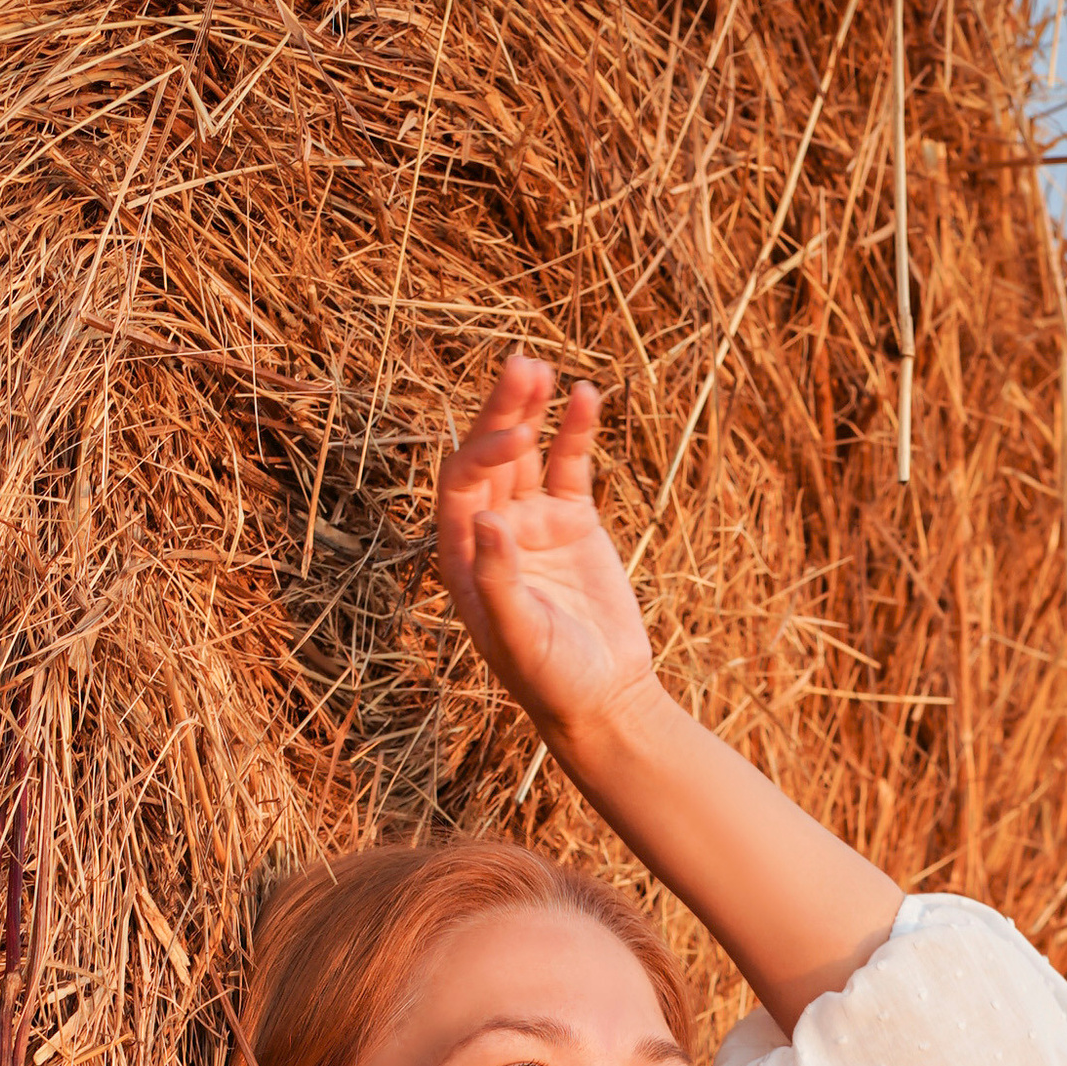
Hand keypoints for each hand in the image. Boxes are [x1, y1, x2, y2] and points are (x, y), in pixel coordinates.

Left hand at [434, 354, 656, 752]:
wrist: (604, 699)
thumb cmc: (552, 680)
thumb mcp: (519, 636)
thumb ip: (498, 579)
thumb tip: (486, 519)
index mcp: (464, 557)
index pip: (462, 484)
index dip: (484, 452)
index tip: (520, 437)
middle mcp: (493, 532)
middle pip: (488, 456)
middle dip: (501, 411)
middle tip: (521, 366)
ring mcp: (534, 523)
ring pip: (527, 452)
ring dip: (530, 410)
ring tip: (541, 368)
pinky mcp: (575, 523)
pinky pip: (571, 467)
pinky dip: (576, 433)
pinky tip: (585, 396)